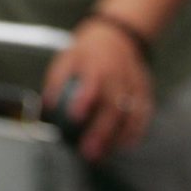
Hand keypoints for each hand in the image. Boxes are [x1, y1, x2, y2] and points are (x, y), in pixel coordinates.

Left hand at [42, 18, 154, 161]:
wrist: (119, 36)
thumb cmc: (87, 52)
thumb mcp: (66, 59)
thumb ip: (55, 82)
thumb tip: (46, 107)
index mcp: (96, 65)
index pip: (92, 84)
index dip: (85, 100)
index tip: (75, 118)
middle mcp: (117, 76)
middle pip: (112, 107)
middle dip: (101, 132)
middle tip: (88, 152)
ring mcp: (134, 85)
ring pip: (130, 115)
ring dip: (117, 138)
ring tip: (103, 154)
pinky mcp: (145, 92)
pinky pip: (143, 115)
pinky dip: (135, 132)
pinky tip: (124, 146)